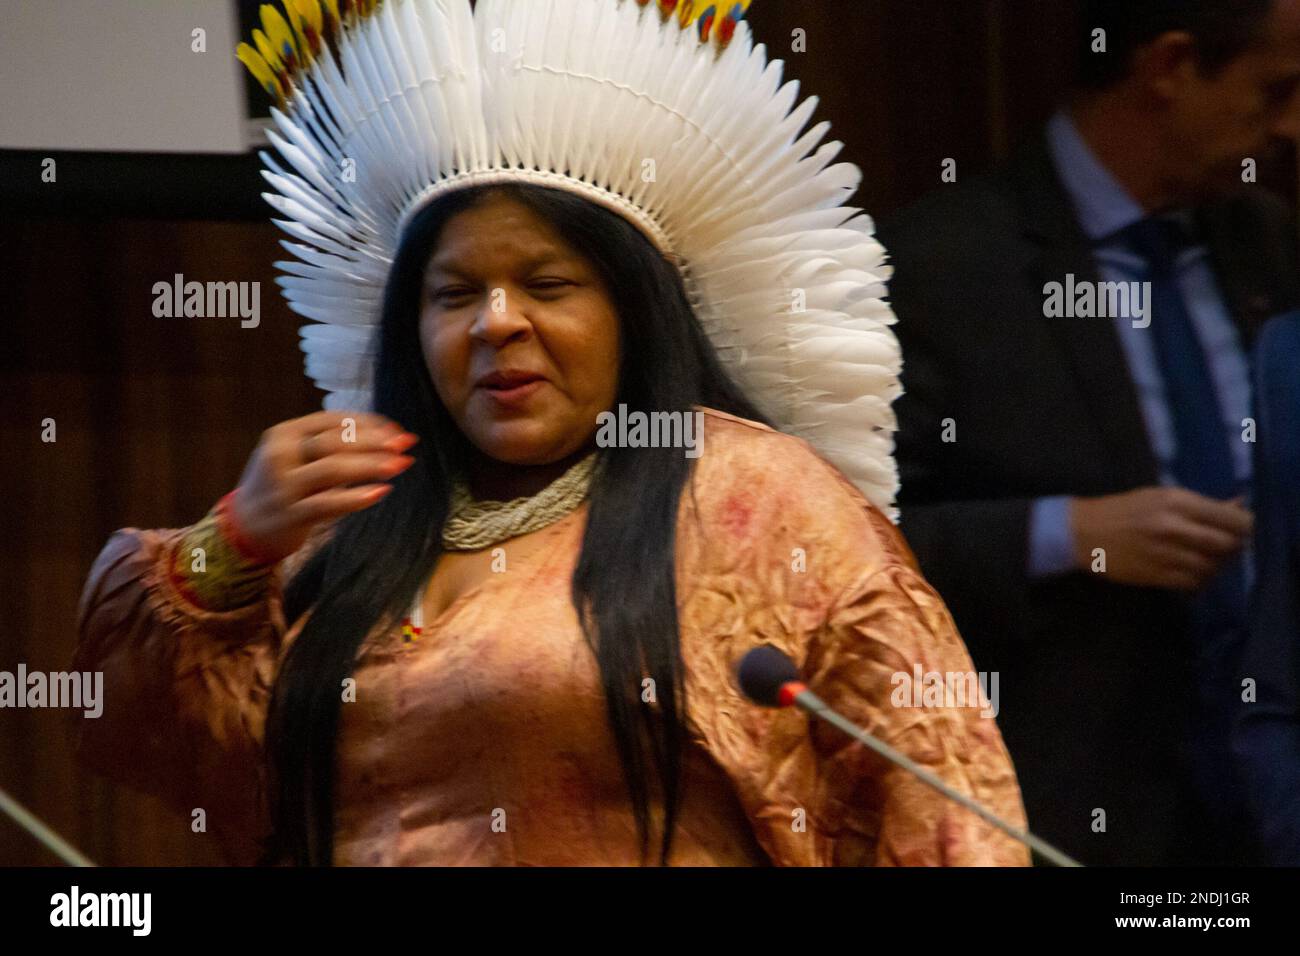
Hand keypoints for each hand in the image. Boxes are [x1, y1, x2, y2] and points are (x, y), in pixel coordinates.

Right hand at [227, 410, 417, 562]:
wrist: (243, 526)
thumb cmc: (281, 486)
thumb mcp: (295, 456)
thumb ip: (329, 444)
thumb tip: (387, 435)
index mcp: (284, 434)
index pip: (331, 421)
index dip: (367, 423)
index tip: (396, 429)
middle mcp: (280, 455)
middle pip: (334, 442)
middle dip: (374, 441)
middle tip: (405, 444)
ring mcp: (283, 486)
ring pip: (332, 469)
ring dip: (370, 465)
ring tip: (399, 464)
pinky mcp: (290, 514)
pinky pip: (328, 503)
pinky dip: (356, 497)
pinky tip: (380, 492)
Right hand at [1069, 486, 1252, 590]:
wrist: (1082, 532)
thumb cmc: (1122, 509)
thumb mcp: (1160, 497)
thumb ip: (1199, 504)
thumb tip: (1237, 506)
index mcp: (1176, 502)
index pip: (1230, 519)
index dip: (1245, 526)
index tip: (1244, 529)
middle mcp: (1174, 527)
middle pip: (1226, 545)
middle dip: (1233, 547)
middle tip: (1227, 546)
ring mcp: (1164, 554)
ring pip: (1211, 566)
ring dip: (1215, 566)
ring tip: (1207, 559)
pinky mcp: (1155, 574)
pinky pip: (1192, 583)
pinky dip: (1199, 580)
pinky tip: (1192, 573)